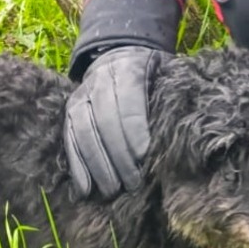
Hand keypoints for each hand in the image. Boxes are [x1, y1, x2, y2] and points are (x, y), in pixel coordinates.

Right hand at [64, 45, 166, 198]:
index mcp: (128, 67)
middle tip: (133, 183)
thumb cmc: (152, 74)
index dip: (134, 129)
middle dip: (119, 155)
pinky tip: (85, 190)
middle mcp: (99, 80)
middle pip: (105, 120)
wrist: (118, 57)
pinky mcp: (70, 113)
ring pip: (85, 133)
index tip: (144, 156)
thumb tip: (178, 133)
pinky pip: (70, 141)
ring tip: (113, 190)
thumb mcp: (165, 75)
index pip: (129, 100)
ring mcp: (81, 96)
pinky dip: (77, 167)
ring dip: (98, 165)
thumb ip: (168, 99)